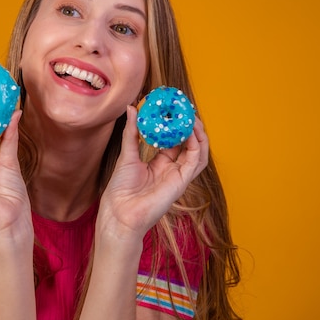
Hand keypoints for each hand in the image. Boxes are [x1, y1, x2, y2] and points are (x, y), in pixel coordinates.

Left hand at [98, 106, 208, 240]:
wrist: (120, 211)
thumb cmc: (121, 188)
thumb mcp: (127, 154)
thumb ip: (132, 131)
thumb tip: (132, 107)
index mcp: (160, 163)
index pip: (175, 141)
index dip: (177, 125)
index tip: (175, 108)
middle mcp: (172, 169)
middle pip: (189, 144)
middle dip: (190, 126)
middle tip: (186, 109)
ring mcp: (178, 175)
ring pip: (198, 152)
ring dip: (198, 134)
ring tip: (193, 117)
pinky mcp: (182, 182)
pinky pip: (195, 161)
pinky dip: (196, 145)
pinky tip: (191, 131)